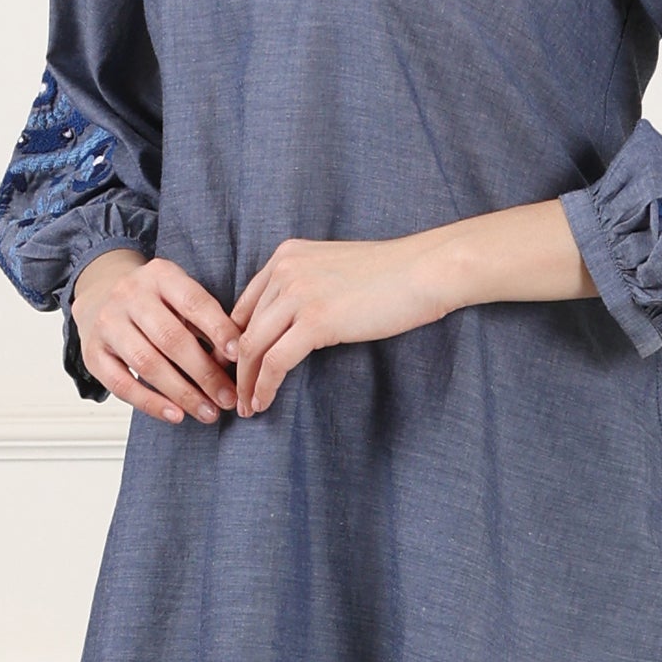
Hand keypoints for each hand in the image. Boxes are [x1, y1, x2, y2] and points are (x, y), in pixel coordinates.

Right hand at [70, 249, 240, 424]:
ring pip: (147, 364)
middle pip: (171, 339)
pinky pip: (121, 385)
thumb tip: (231, 361)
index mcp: (160, 275)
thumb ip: (204, 320)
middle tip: (228, 397)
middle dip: (205, 373)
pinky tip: (175, 414)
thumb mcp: (178, 294)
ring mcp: (107, 323)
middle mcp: (130, 295)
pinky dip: (150, 403)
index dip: (219, 330)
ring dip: (183, 393)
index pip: (194, 302)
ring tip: (207, 411)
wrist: (100, 292)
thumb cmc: (152, 300)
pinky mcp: (92, 352)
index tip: (239, 356)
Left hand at [227, 235, 448, 416]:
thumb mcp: (334, 269)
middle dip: (235, 366)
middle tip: (236, 393)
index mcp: (287, 255)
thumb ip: (306, 286)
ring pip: (252, 347)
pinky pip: (274, 362)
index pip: (245, 304)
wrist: (425, 270)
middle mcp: (285, 270)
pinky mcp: (315, 321)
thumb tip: (292, 323)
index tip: (236, 367)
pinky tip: (263, 402)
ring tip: (248, 406)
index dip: (236, 340)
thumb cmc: (392, 274)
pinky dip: (264, 387)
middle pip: (244, 327)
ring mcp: (298, 294)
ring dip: (245, 382)